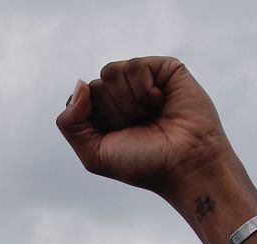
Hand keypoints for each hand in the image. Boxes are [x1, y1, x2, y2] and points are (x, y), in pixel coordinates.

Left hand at [56, 57, 232, 196]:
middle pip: (95, 87)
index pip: (79, 100)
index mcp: (104, 114)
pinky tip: (161, 102)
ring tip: (151, 115)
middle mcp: (122, 95)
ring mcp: (142, 80)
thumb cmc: (144, 163)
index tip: (119, 139)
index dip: (96, 122)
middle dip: (114, 113)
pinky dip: (144, 90)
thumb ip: (70, 123)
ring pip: (110, 73)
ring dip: (129, 102)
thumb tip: (80, 82)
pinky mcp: (163, 69)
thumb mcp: (94, 154)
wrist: (185, 164)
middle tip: (140, 128)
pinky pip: (134, 67)